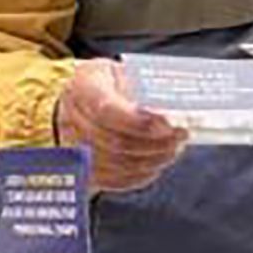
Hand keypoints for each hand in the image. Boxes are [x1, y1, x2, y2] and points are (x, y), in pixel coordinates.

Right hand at [56, 60, 189, 193]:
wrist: (81, 95)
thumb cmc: (108, 82)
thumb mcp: (123, 72)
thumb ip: (141, 90)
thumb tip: (172, 113)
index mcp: (83, 87)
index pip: (107, 111)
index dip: (139, 123)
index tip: (168, 125)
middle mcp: (72, 118)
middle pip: (113, 142)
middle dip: (153, 143)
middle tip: (179, 138)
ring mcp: (73, 145)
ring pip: (114, 164)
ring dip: (150, 160)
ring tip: (172, 150)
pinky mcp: (81, 167)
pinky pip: (111, 180)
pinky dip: (137, 176)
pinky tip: (155, 166)